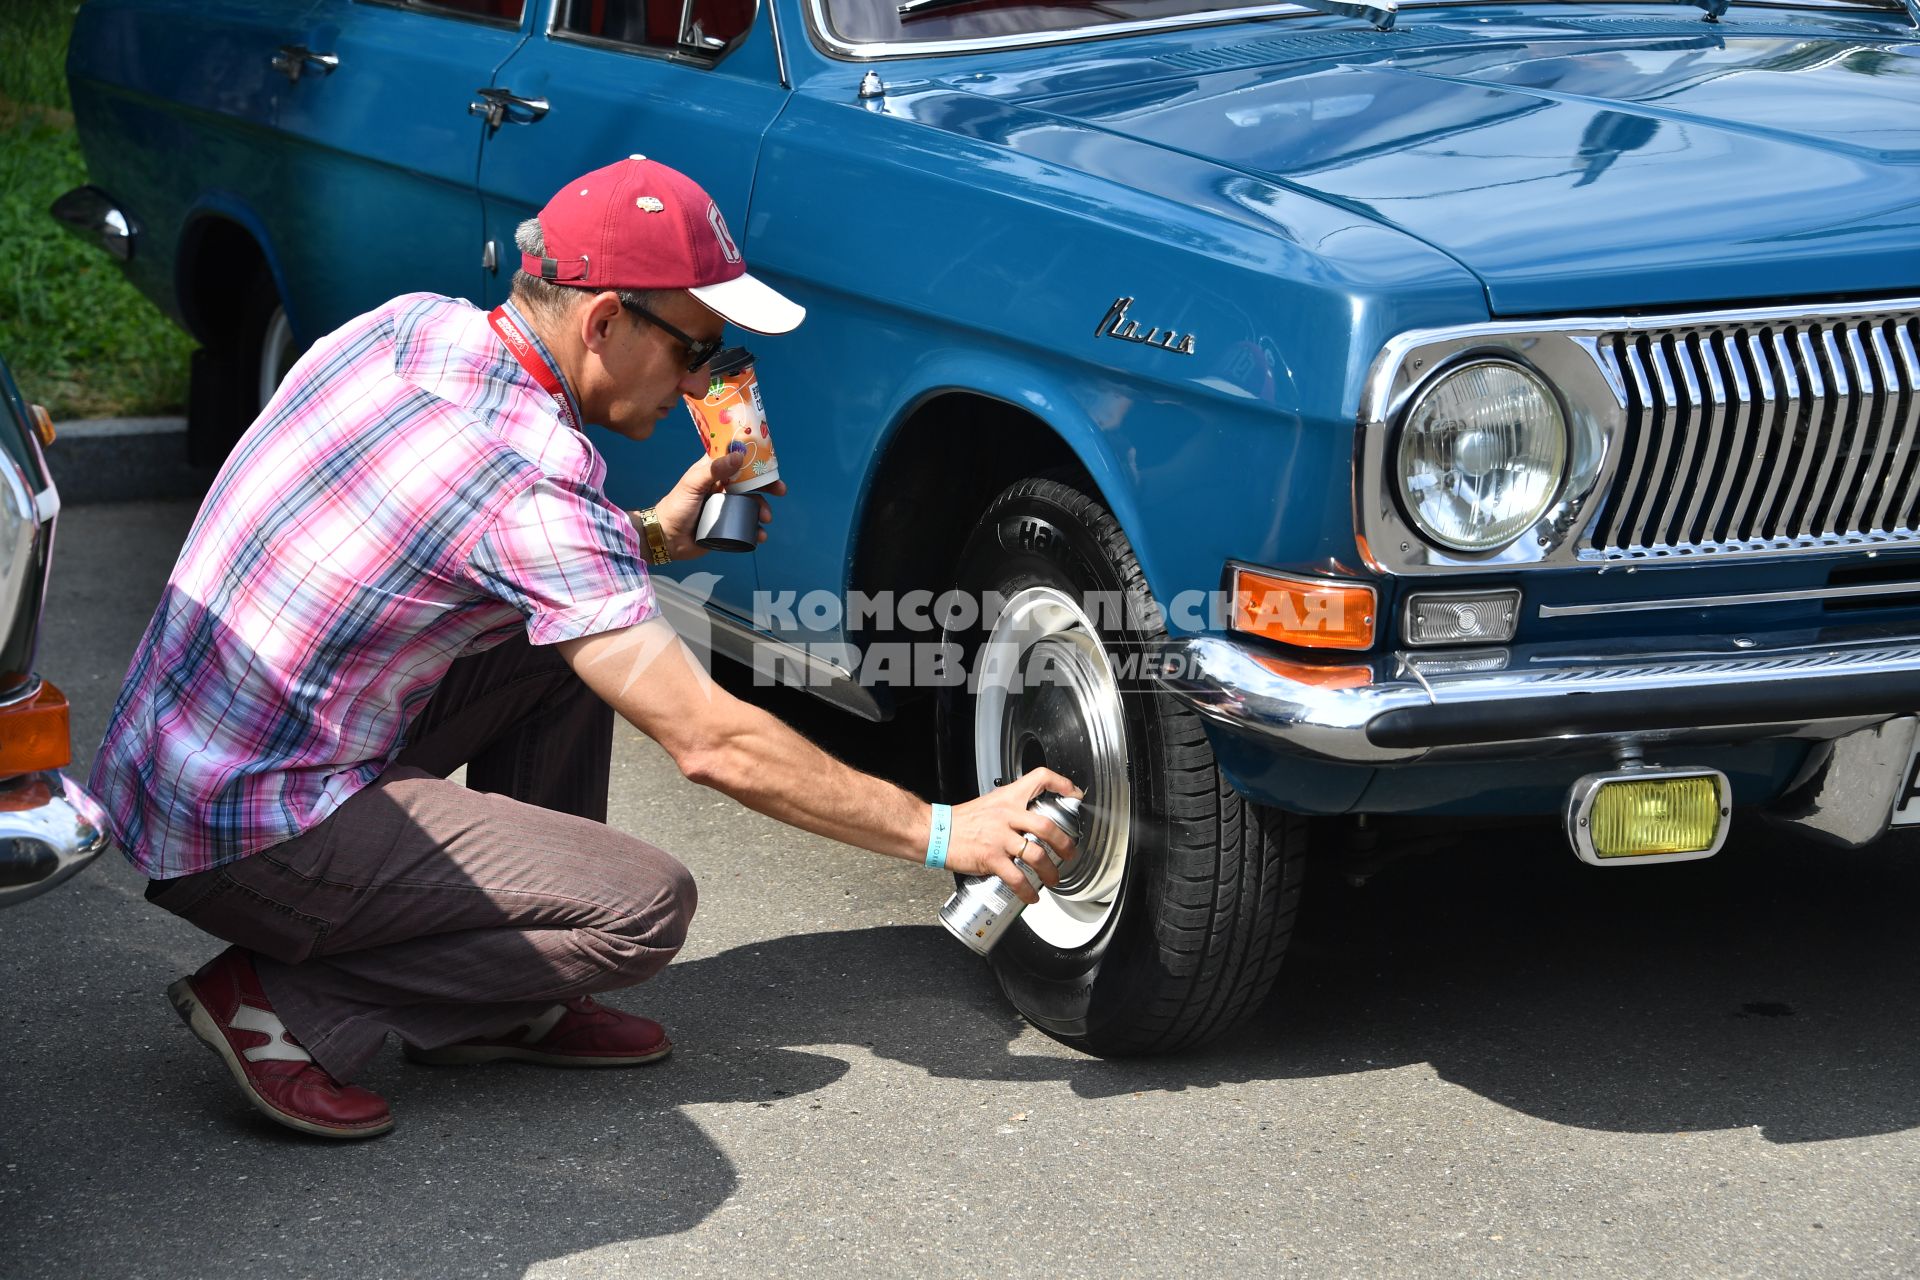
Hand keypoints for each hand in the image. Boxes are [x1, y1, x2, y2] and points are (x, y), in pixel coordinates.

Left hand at [645, 446, 785, 560]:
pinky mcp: (727, 527)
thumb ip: (714, 469)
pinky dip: (756, 530)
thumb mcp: (693, 483)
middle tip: (780, 490)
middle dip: (767, 486)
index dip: (754, 458)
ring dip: (763, 510)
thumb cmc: (676, 506)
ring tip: (765, 519)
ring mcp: (726, 508)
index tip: (770, 460)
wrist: (666, 538)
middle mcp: (722, 488)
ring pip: (752, 505)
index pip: (737, 459)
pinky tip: (759, 535)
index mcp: (714, 473)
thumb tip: (739, 456)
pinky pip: (747, 527)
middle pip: (750, 483)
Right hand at [945, 768, 1082, 903]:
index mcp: (1008, 798)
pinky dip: (1027, 891)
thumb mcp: (990, 804)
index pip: (1039, 778)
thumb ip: (1012, 809)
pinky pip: (1016, 878)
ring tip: (1053, 879)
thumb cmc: (961, 821)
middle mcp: (1007, 815)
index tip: (1075, 795)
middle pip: (1047, 826)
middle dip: (1065, 844)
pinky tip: (1031, 896)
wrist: (935, 832)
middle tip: (1070, 854)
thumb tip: (1032, 820)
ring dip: (1050, 871)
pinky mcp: (991, 858)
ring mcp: (999, 838)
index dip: (1061, 784)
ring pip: (1036, 855)